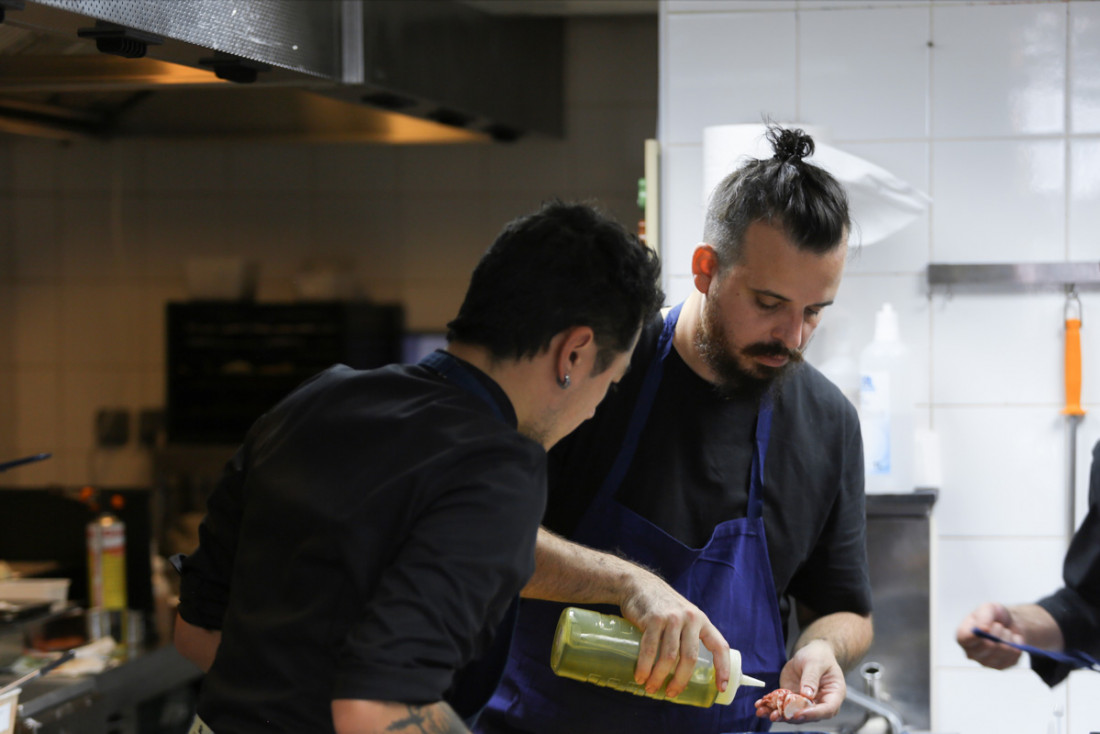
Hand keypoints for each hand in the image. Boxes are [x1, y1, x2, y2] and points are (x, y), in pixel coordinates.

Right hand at [617, 570, 729, 699]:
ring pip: (669, 656)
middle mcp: (690, 618)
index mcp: (702, 620)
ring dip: (659, 677)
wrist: (638, 584)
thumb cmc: (662, 606)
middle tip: (671, 693)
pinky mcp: (653, 619)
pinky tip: (640, 676)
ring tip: (651, 688)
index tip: (720, 687)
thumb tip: (689, 670)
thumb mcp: (683, 615)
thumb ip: (688, 635)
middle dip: (680, 680)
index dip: (723, 668)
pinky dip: (645, 666)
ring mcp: (671, 618)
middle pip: (690, 658)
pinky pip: (650, 648)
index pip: (719, 646)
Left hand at [756, 639, 845, 722]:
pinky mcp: (793, 699)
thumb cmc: (818, 656)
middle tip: (775, 715)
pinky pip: (783, 706)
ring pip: (793, 714)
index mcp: (834, 694)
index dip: (813, 714)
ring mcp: (806, 703)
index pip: (827, 709)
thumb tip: (807, 695)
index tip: (798, 713)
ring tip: (763, 712)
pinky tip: (760, 706)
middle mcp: (821, 702)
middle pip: (807, 715)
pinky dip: (771, 707)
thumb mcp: (815, 662)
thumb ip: (811, 677)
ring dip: (777, 714)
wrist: (811, 653)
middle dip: (790, 717)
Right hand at [956, 602, 1023, 669]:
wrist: (1008, 625)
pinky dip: (1016, 646)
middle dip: (998, 632)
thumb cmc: (994, 616)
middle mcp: (971, 652)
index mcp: (963, 636)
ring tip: (1006, 632)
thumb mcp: (988, 608)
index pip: (966, 640)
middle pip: (988, 646)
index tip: (987, 628)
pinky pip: (1012, 657)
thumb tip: (983, 629)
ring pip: (1002, 651)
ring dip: (1008, 638)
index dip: (977, 635)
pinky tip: (1012, 641)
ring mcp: (985, 662)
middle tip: (999, 625)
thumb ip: (984, 616)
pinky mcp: (1000, 667)